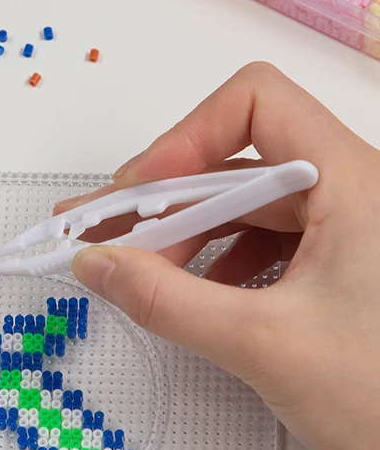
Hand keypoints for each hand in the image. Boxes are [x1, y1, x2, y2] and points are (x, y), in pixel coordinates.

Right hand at [60, 62, 379, 449]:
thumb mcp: (263, 344)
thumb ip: (166, 301)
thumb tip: (98, 265)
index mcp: (352, 184)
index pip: (256, 105)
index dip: (187, 137)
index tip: (137, 192)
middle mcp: (349, 193)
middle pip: (234, 162)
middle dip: (160, 199)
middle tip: (98, 232)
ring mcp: (342, 230)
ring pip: (242, 205)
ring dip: (180, 232)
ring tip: (133, 269)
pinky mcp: (333, 265)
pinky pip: (258, 240)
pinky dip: (211, 259)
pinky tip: (186, 290)